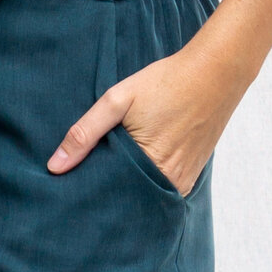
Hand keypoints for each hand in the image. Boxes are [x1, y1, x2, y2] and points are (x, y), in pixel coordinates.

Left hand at [48, 45, 235, 199]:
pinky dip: (148, 182)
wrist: (216, 72)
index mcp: (149, 166)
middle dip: (108, 194)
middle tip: (85, 186)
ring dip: (128, 189)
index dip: (90, 193)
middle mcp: (170, 181)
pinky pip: (164, 188)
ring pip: (146, 196)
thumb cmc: (165, 82)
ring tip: (109, 175)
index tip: (73, 191)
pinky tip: (135, 168)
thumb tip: (54, 167)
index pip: (110, 196)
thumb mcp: (117, 101)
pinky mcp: (193, 174)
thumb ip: (85, 133)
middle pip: (128, 200)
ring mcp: (184, 180)